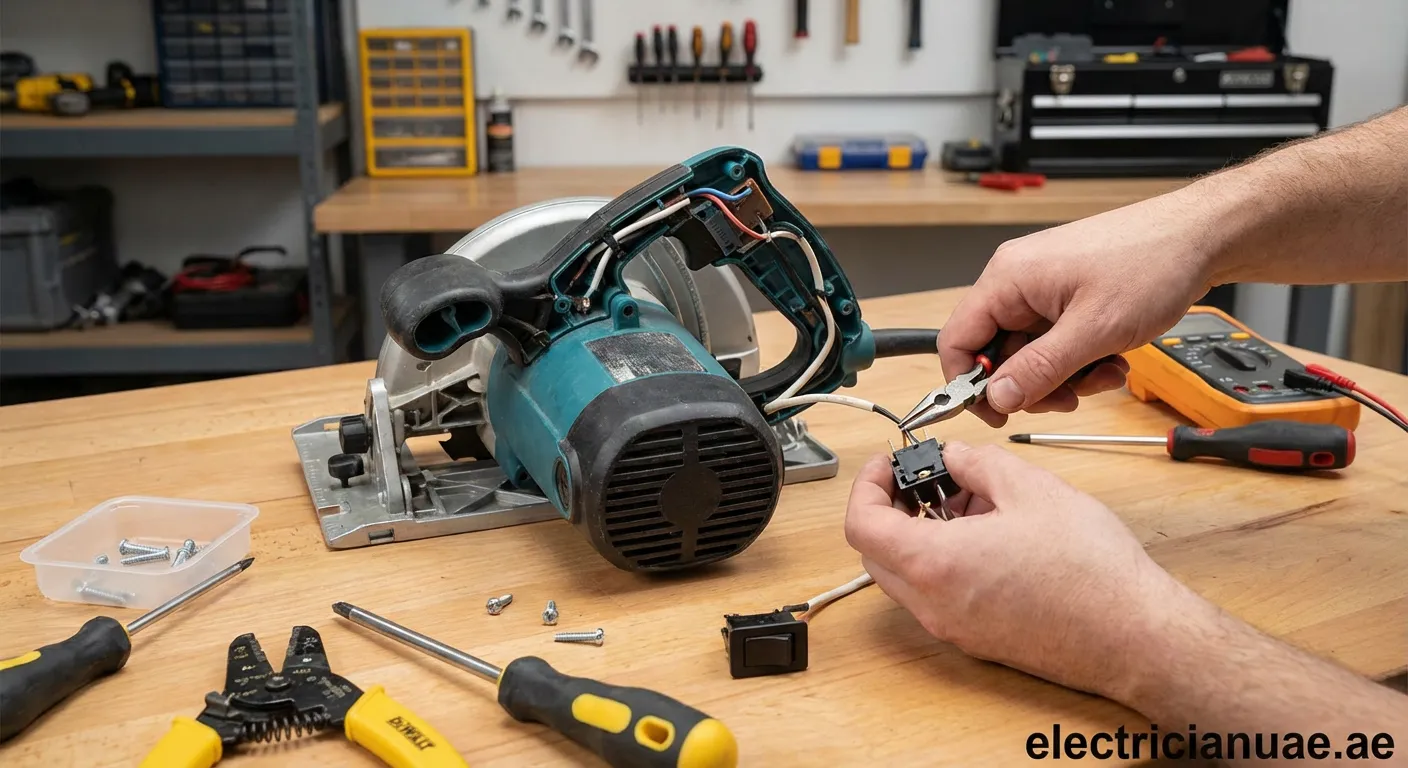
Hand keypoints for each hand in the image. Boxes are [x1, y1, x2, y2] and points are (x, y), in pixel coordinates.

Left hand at [843, 442, 1183, 698]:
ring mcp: (953, 628)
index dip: (866, 485)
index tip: (889, 463)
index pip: (861, 524)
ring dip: (919, 535)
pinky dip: (942, 561)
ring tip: (967, 501)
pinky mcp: (977, 640)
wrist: (1134, 637)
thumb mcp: (1030, 487)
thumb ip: (977, 463)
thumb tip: (953, 456)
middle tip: (923, 478)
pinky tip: (988, 535)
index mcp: (934, 563)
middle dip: (890, 508)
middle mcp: (932, 605)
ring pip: (906, 577)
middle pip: (875, 553)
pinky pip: (937, 596)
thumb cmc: (1090, 570)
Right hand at [940, 192, 1217, 426]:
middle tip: (1067, 397)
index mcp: (1008, 279)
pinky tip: (1110, 358)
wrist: (1201, 237)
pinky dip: (1080, 359)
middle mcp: (1018, 280)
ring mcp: (1044, 288)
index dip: (968, 384)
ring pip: (1030, 352)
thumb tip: (997, 398)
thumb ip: (1039, 369)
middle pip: (997, 352)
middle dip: (1032, 384)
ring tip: (1103, 373)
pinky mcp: (1067, 295)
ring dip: (1064, 375)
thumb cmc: (1151, 262)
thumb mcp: (1093, 330)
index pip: (957, 340)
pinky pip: (1056, 341)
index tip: (996, 413)